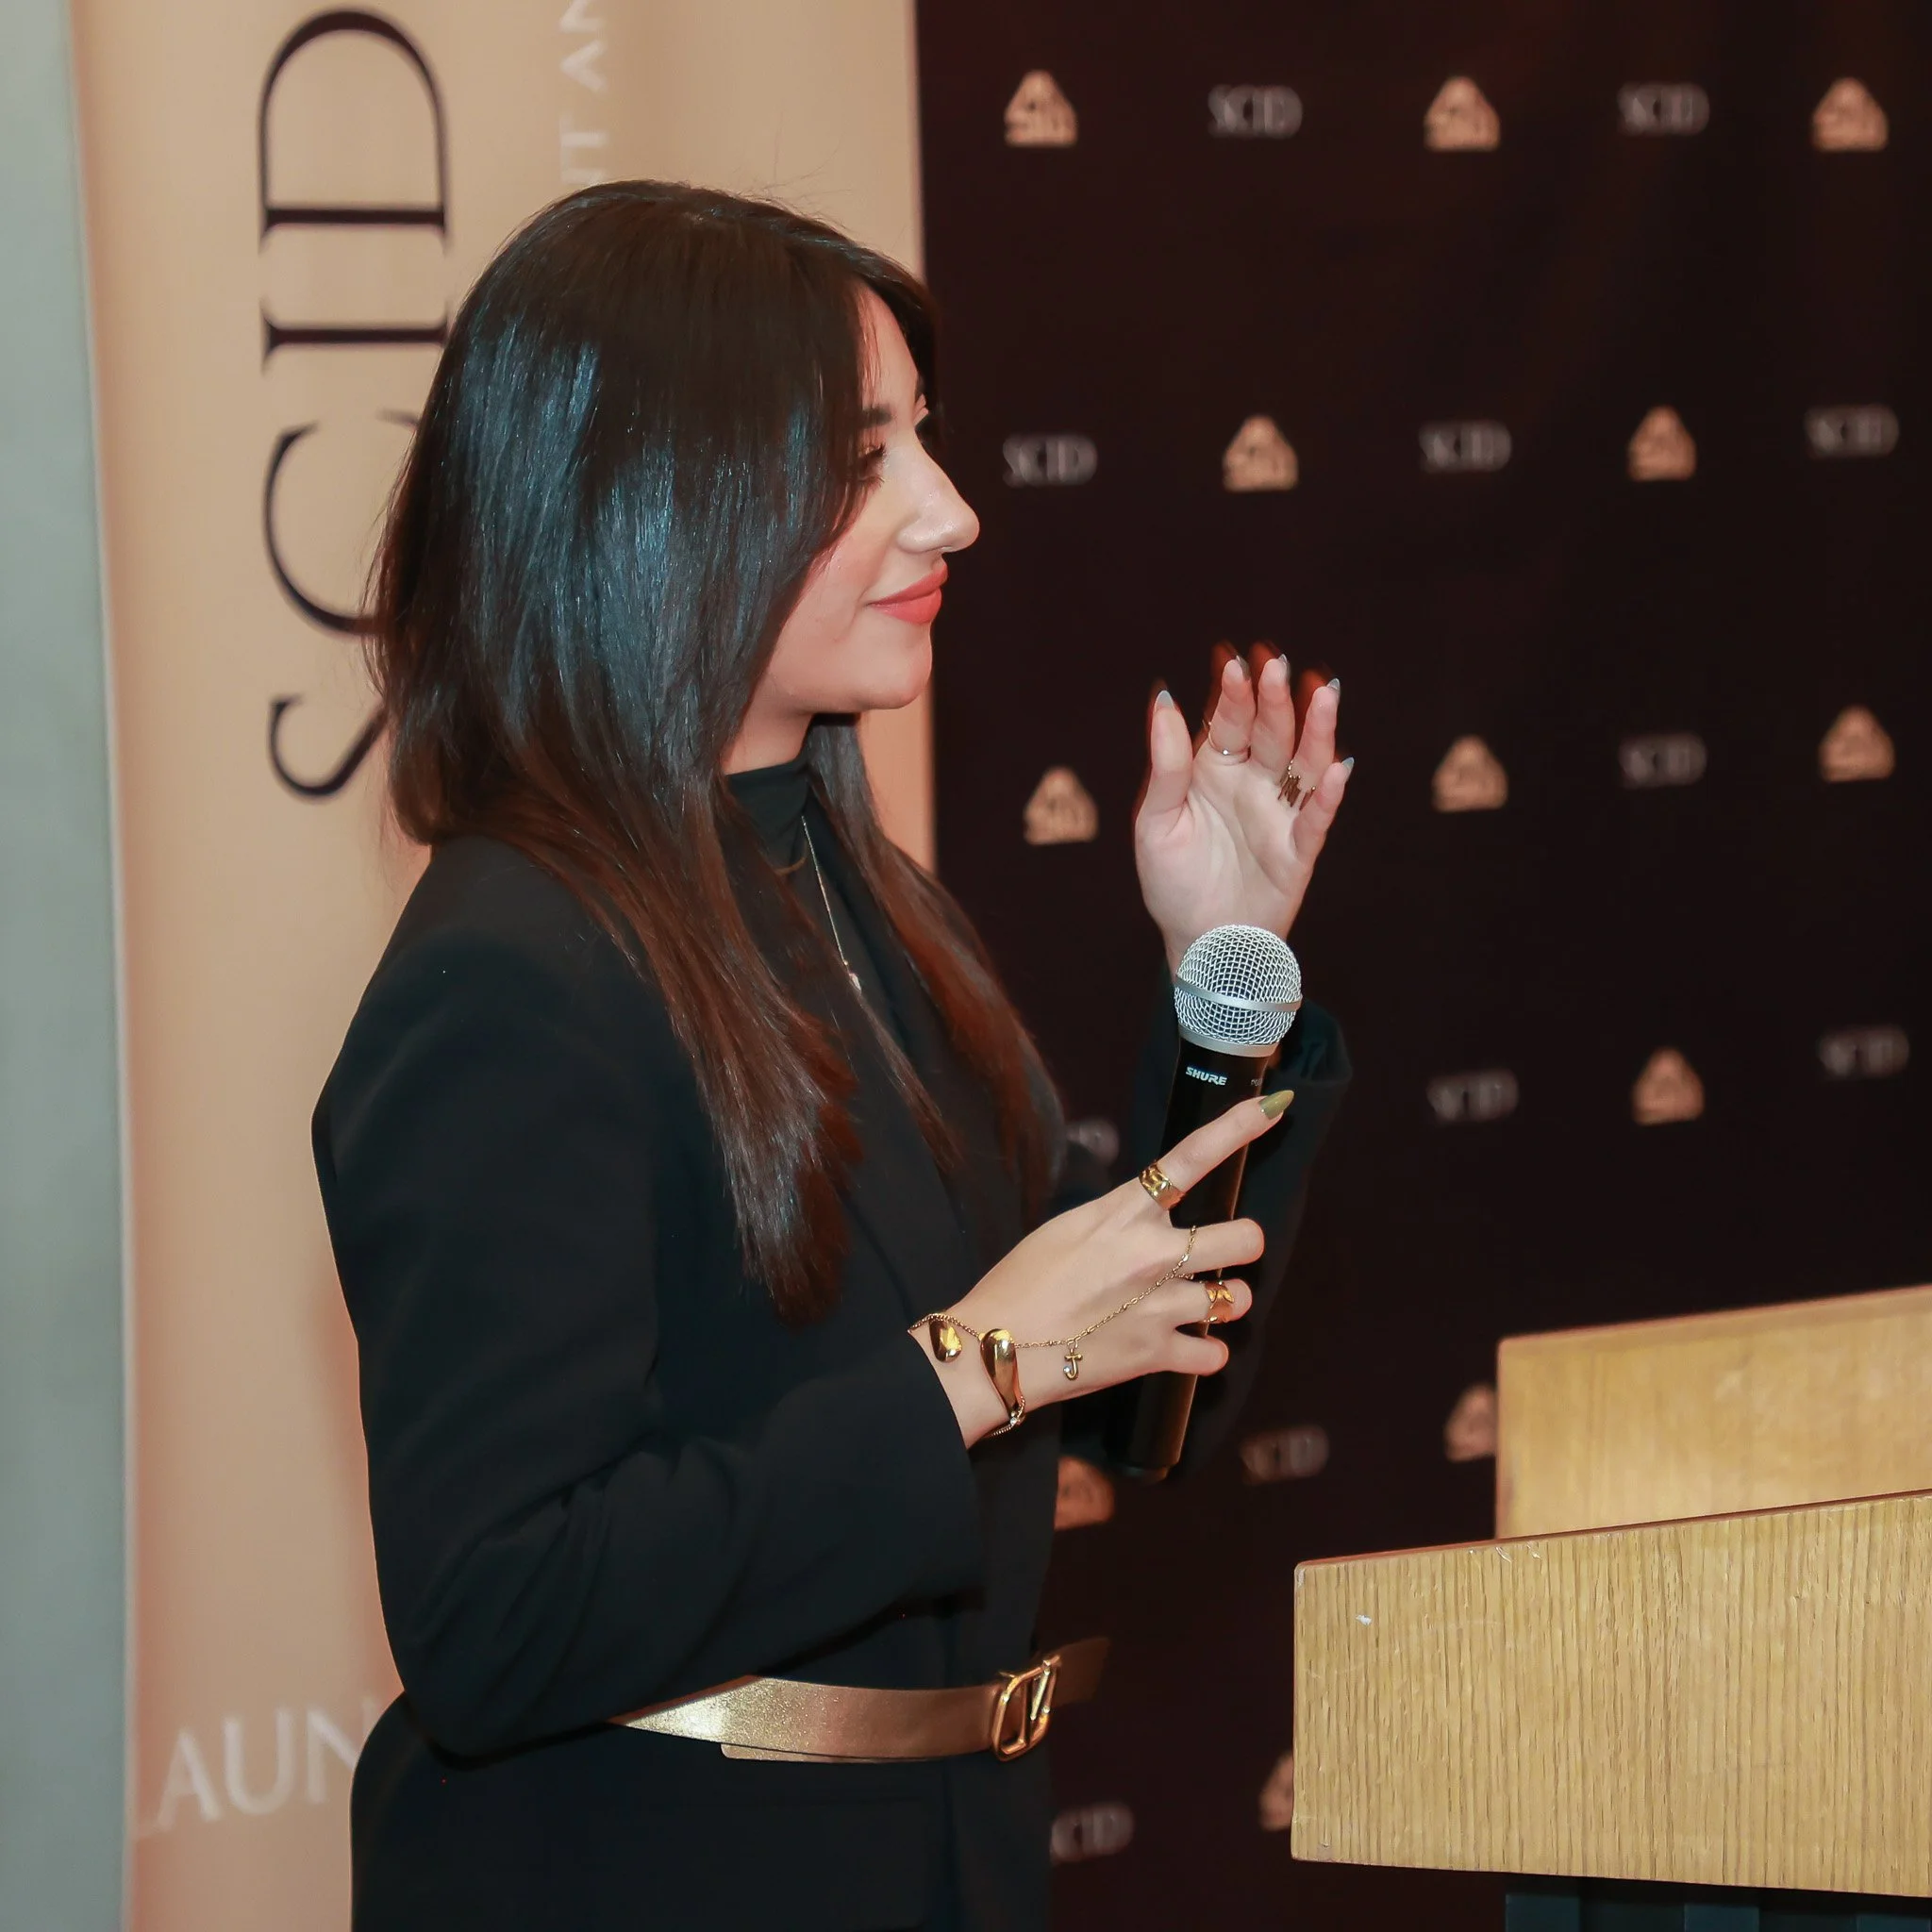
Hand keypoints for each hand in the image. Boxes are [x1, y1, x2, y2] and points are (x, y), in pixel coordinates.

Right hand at [915, 1097, 1285, 1444]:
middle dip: (1241, 1247)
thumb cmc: (1021, 1283)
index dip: (1237, 1128)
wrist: (998, 1346)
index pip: (1191, 1158)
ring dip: (1223, 1303)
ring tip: (1196, 1307)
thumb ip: (1120, 1220)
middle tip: (1219, 1259)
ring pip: (1239, 1299)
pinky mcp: (1158, 1355)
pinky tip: (1183, 1347)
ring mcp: (1161, 1305)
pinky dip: (1204, 1354)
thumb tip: (1149, 1219)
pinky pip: (1214, 1355)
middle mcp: (1154, 1254)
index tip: (1274, 1106)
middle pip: (1246, 1239)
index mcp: (1126, 1213)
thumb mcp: (1068, 1228)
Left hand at [1136, 648, 1351, 971]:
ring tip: (1324, 695)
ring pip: (1304, 764)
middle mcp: (1253, 783)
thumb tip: (1163, 702)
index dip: (1235, 694)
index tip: (1235, 664)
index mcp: (1215, 769)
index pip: (1229, 722)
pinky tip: (1338, 769)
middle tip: (1277, 666)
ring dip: (1316, 731)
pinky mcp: (1299, 849)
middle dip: (1275, 700)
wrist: (1199, 942)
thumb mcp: (1156, 823)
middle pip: (1270, 733)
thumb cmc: (1172, 881)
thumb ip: (1166, 766)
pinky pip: (1317, 818)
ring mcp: (1280, 814)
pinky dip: (1329, 795)